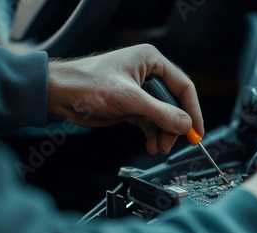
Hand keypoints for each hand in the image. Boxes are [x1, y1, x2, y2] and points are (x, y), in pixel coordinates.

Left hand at [47, 44, 202, 154]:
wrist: (60, 95)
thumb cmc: (87, 83)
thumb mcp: (130, 99)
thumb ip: (160, 112)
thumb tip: (185, 124)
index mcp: (151, 61)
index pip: (183, 86)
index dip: (192, 109)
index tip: (196, 129)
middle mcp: (148, 75)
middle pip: (173, 104)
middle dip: (174, 125)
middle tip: (175, 142)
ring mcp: (139, 92)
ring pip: (162, 115)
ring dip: (163, 133)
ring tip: (160, 147)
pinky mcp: (130, 106)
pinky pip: (149, 122)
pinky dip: (152, 134)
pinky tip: (152, 145)